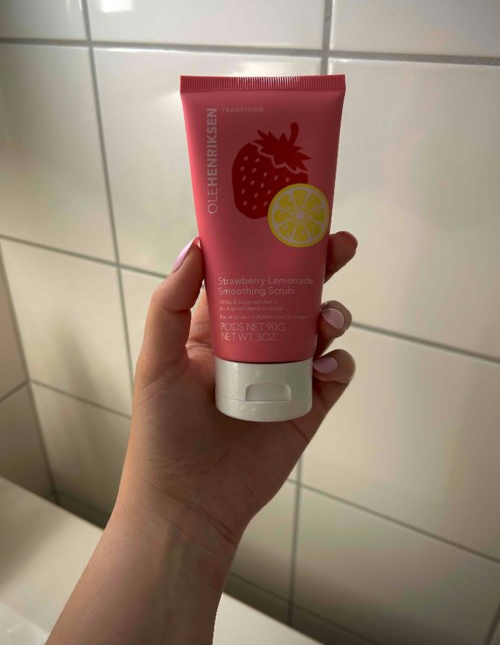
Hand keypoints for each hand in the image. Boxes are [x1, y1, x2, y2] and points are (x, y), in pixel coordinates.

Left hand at [116, 231, 356, 581]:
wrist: (190, 502)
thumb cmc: (163, 431)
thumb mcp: (157, 361)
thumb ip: (171, 303)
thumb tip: (196, 245)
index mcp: (220, 327)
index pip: (250, 276)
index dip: (270, 247)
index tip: (290, 218)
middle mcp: (257, 344)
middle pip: (295, 295)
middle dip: (319, 267)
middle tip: (340, 245)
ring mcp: (285, 374)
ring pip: (320, 330)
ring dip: (332, 314)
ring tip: (328, 319)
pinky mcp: (308, 406)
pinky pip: (335, 375)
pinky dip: (339, 364)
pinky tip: (326, 367)